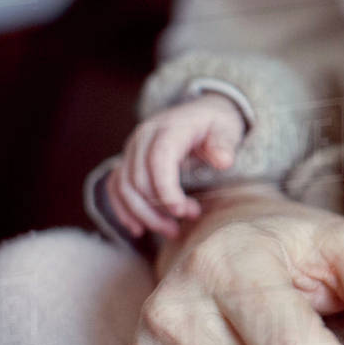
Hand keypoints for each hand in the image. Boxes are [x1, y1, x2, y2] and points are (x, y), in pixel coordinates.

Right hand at [107, 93, 245, 237]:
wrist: (202, 113)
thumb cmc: (216, 124)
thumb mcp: (228, 128)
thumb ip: (224, 144)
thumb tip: (224, 161)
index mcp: (168, 128)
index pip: (158, 160)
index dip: (166, 189)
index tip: (183, 212)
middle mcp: (143, 137)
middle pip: (139, 179)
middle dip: (160, 208)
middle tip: (188, 221)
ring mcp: (132, 149)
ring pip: (124, 187)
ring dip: (144, 215)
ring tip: (171, 231)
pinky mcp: (128, 161)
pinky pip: (115, 187)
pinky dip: (123, 209)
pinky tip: (138, 228)